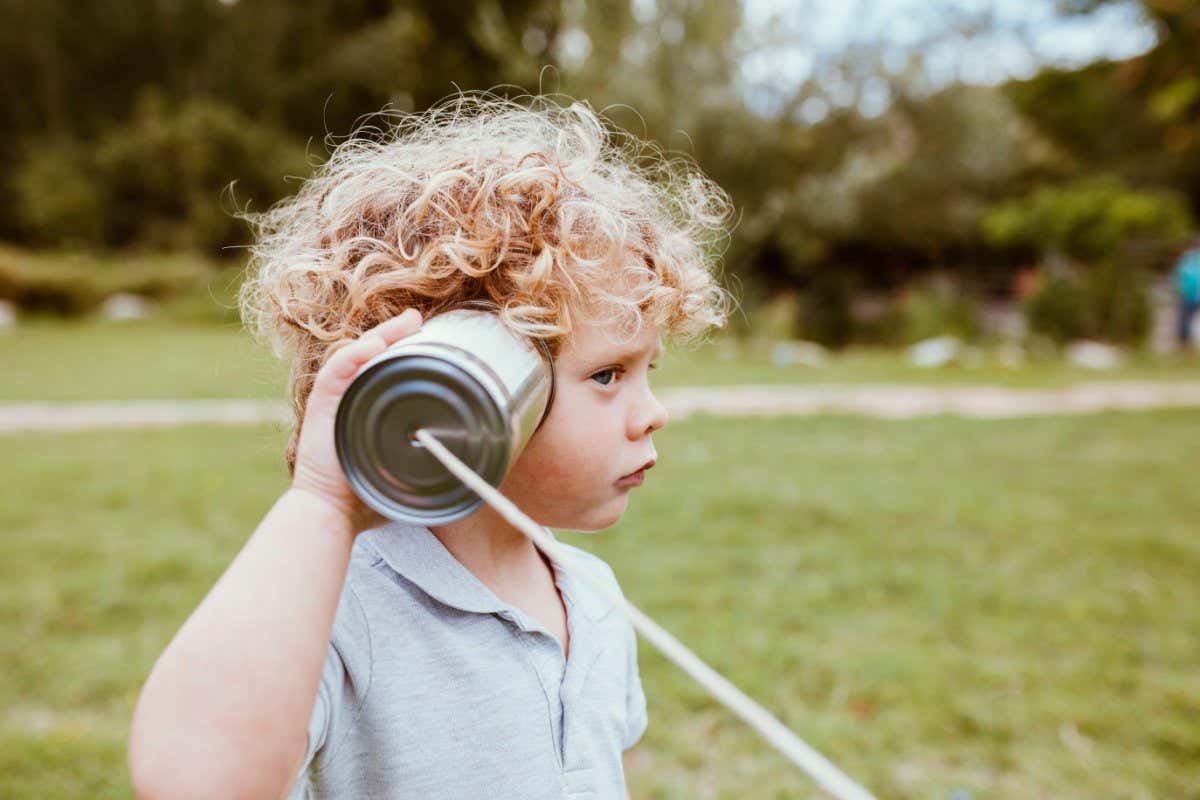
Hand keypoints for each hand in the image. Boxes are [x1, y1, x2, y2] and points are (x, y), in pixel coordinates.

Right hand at [289, 308, 422, 533]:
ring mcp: (335, 399)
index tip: (433, 337)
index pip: (385, 368)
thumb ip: (434, 466)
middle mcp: (351, 398)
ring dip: (380, 336)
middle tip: (420, 319)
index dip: (405, 349)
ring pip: (356, 355)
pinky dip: (354, 356)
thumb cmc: (369, 499)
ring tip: (406, 324)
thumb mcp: (409, 475)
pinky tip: (374, 345)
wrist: (331, 515)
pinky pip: (336, 372)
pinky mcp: (321, 406)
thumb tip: (478, 472)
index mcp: (368, 408)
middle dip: (395, 333)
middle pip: (371, 354)